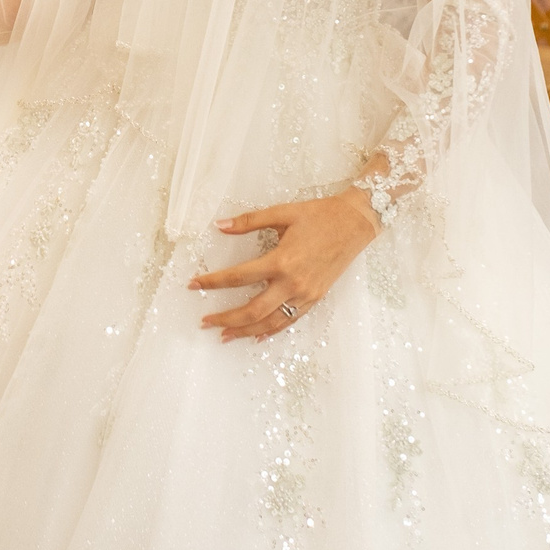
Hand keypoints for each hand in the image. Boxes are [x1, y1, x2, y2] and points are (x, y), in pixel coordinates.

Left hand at [189, 192, 380, 341]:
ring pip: (270, 322)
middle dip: (225, 318)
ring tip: (224, 335)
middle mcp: (292, 283)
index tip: (193, 284)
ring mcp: (305, 295)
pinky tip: (256, 336)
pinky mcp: (315, 299)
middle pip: (252, 310)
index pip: (238, 277)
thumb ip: (248, 221)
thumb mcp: (282, 213)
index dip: (212, 282)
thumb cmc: (319, 215)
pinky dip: (271, 331)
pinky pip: (289, 321)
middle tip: (205, 322)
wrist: (355, 223)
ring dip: (245, 331)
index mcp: (281, 260)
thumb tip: (219, 225)